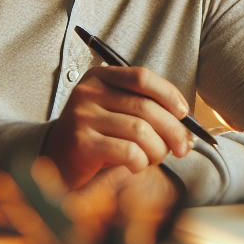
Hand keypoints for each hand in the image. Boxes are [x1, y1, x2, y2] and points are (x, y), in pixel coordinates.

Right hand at [43, 65, 193, 189]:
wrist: (56, 162)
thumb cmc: (97, 138)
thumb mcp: (117, 113)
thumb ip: (145, 109)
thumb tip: (186, 126)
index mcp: (99, 77)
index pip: (142, 77)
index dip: (169, 94)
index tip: (183, 114)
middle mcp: (88, 92)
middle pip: (146, 107)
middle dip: (173, 130)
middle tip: (182, 148)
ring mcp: (82, 116)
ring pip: (140, 131)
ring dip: (157, 149)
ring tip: (155, 158)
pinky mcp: (81, 143)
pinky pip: (127, 151)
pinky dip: (141, 162)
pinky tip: (136, 166)